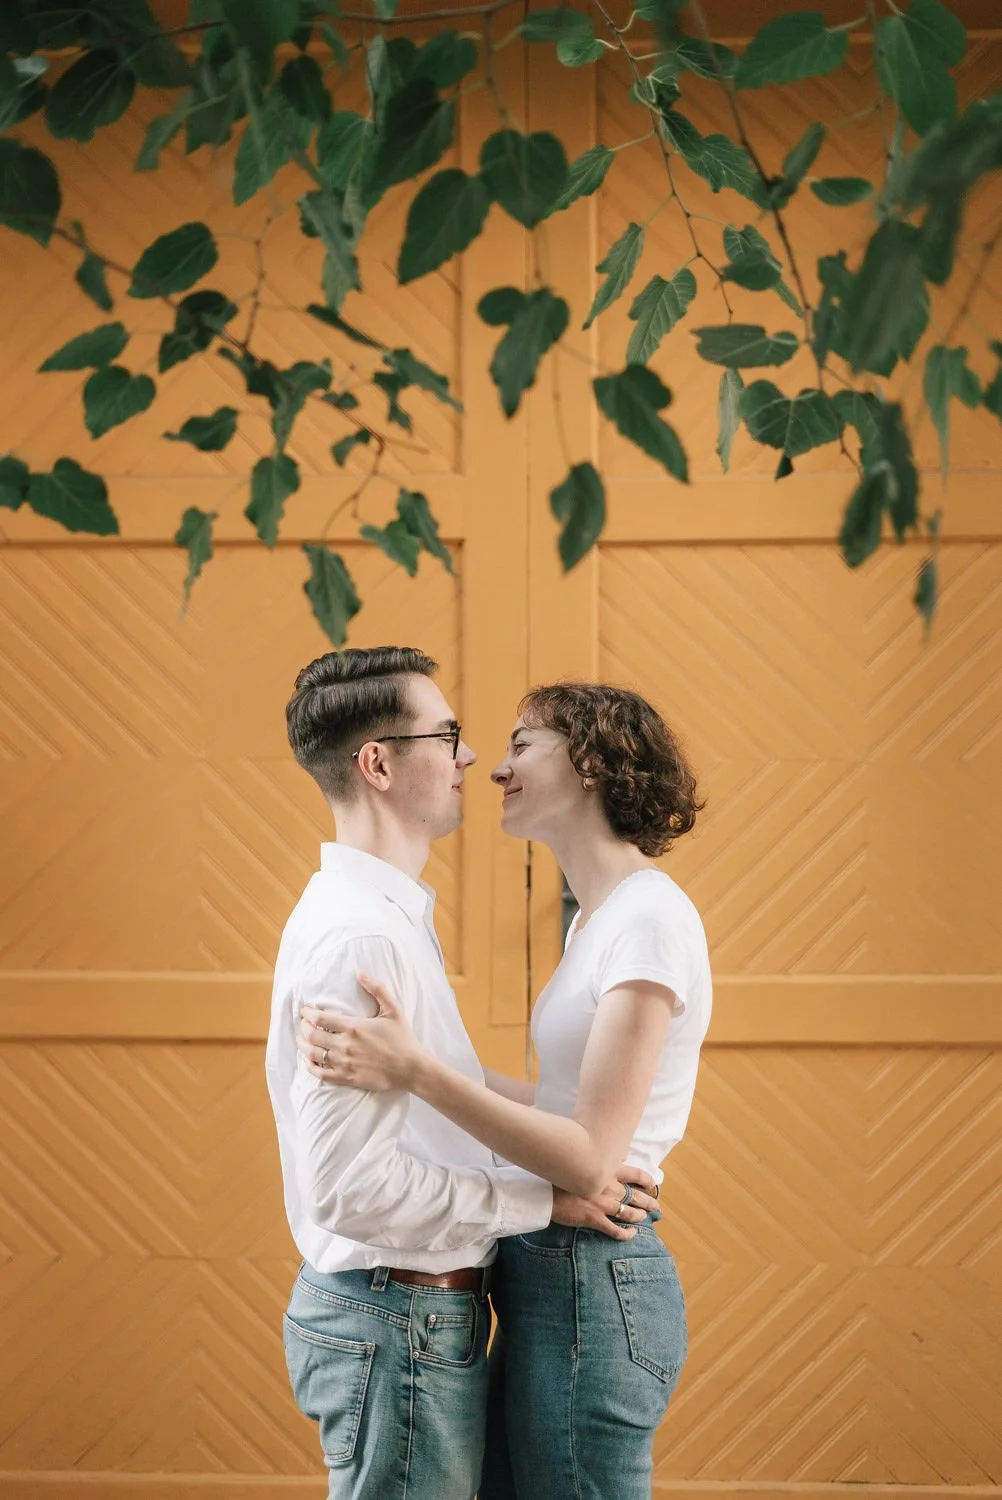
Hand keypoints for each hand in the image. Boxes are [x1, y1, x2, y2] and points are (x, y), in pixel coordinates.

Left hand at [297, 972, 421, 1091]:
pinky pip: (322, 1074)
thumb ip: (376, 989)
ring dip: (303, 1046)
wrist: (411, 1068)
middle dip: (304, 1028)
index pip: (320, 1019)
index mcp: (354, 1027)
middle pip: (313, 1036)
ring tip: (301, 1040)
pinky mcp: (347, 1078)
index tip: (304, 1010)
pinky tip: (309, 1062)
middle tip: (303, 1023)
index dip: (308, 1013)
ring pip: (314, 1055)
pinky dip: (311, 1067)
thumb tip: (360, 972)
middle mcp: (345, 1045)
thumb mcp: (393, 1009)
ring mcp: (345, 1063)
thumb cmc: (402, 1038)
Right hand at [551, 1163, 661, 1241]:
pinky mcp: (595, 1219)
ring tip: (645, 1218)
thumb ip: (602, 1158)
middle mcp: (609, 1187)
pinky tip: (632, 1234)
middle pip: (636, 1196)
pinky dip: (626, 1234)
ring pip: (629, 1213)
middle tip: (656, 1206)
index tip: (653, 1185)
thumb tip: (618, 1153)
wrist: (546, 1192)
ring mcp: (603, 1204)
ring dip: (639, 1216)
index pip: (635, 1174)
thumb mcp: (583, 1160)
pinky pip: (615, 1230)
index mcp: (608, 1171)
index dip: (647, 1180)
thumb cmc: (562, 1174)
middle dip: (648, 1202)